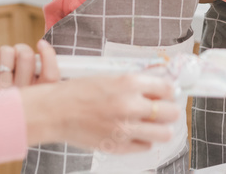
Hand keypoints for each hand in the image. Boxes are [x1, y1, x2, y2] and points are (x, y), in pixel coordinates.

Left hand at [0, 40, 58, 96]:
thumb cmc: (8, 98)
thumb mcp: (28, 94)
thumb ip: (40, 77)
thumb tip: (44, 49)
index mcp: (35, 99)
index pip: (50, 75)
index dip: (48, 55)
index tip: (41, 44)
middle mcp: (19, 98)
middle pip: (26, 55)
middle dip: (21, 50)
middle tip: (17, 56)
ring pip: (8, 51)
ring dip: (5, 54)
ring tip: (2, 67)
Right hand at [21, 74, 180, 151]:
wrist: (55, 112)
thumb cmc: (78, 92)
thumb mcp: (109, 78)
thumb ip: (134, 84)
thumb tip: (157, 88)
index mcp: (128, 83)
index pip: (167, 88)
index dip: (169, 91)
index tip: (167, 93)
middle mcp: (130, 105)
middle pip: (170, 112)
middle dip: (169, 110)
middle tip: (163, 109)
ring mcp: (126, 128)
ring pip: (164, 133)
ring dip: (161, 128)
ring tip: (152, 124)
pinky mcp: (119, 146)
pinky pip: (145, 146)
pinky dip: (143, 140)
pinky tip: (134, 133)